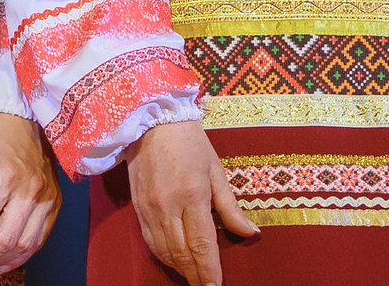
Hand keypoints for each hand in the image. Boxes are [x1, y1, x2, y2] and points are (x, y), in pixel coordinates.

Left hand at [0, 113, 61, 273]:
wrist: (22, 119)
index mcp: (3, 178)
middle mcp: (28, 190)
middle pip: (6, 239)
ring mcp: (45, 197)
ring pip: (26, 245)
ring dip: (6, 260)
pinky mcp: (55, 201)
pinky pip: (41, 237)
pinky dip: (25, 253)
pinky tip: (10, 258)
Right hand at [125, 121, 258, 285]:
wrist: (151, 120)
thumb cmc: (189, 141)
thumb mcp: (216, 170)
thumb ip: (231, 206)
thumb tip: (250, 233)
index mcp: (192, 195)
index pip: (202, 244)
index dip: (210, 270)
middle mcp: (168, 206)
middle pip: (182, 254)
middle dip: (196, 276)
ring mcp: (149, 209)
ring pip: (164, 252)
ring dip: (180, 269)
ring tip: (195, 279)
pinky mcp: (137, 208)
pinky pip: (150, 242)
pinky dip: (164, 256)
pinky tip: (175, 262)